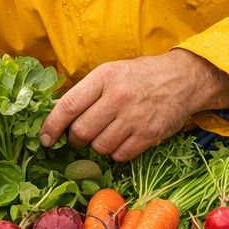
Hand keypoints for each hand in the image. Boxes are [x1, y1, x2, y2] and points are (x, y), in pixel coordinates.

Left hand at [39, 49, 228, 162]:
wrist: (183, 79)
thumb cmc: (140, 76)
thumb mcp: (111, 73)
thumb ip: (85, 92)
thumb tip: (54, 113)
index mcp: (104, 77)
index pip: (68, 106)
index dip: (51, 126)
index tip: (45, 138)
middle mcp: (118, 97)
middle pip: (81, 132)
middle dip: (75, 139)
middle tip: (80, 136)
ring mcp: (134, 118)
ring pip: (99, 147)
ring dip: (97, 146)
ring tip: (105, 134)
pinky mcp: (148, 135)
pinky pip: (119, 156)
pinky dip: (116, 153)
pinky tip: (121, 140)